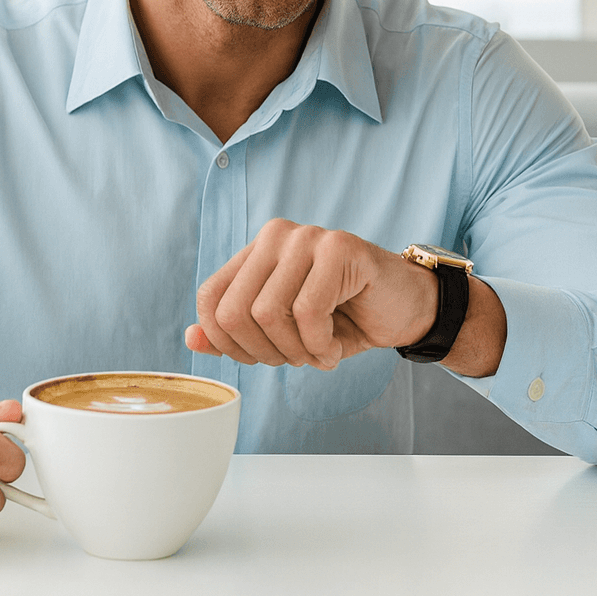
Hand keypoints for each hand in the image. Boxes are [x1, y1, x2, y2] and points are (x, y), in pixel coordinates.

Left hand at [185, 218, 434, 370]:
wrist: (405, 309)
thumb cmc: (343, 318)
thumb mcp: (283, 332)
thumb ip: (235, 333)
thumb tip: (191, 338)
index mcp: (256, 250)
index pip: (210, 297)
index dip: (226, 341)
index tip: (258, 357)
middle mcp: (276, 236)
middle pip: (234, 311)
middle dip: (262, 353)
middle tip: (294, 359)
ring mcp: (308, 237)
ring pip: (268, 313)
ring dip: (294, 352)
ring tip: (317, 353)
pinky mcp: (340, 248)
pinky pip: (308, 312)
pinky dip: (319, 346)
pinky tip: (334, 348)